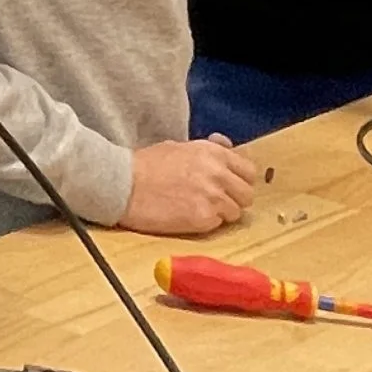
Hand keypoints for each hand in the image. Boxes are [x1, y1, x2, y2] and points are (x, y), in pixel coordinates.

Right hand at [121, 137, 258, 234]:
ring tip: (197, 208)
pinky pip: (218, 225)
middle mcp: (218, 173)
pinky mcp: (203, 218)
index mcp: (213, 153)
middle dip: (233, 198)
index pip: (248, 171)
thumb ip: (208, 149)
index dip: (239, 180)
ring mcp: (212, 196)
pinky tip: (187, 215)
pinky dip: (206, 223)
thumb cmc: (145, 165)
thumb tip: (227, 146)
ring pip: (235, 212)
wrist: (122, 183)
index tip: (227, 186)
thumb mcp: (179, 146)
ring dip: (221, 213)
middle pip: (247, 194)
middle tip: (214, 201)